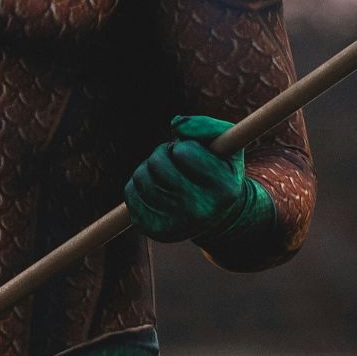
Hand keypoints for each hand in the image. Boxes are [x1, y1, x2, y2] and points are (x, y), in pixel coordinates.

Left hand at [124, 114, 256, 242]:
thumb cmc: (218, 169)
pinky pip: (131, 193)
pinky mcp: (155, 230)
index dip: (184, 146)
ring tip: (166, 174)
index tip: (193, 154)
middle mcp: (202, 212)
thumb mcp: (225, 143)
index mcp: (224, 190)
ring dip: (149, 167)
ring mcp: (177, 225)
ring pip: (141, 177)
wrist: (214, 213)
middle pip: (158, 164)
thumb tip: (176, 125)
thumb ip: (206, 126)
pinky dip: (138, 184)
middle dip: (164, 153)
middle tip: (175, 161)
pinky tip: (156, 188)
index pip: (184, 152)